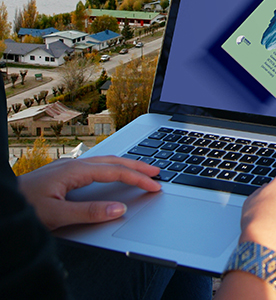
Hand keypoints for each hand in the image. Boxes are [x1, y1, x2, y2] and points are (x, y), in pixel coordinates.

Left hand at [17, 155, 161, 230]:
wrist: (1, 202)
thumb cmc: (23, 208)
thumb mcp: (57, 215)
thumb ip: (90, 212)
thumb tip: (120, 209)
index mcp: (75, 171)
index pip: (115, 173)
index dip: (138, 179)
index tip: (155, 186)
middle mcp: (73, 166)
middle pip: (114, 161)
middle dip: (138, 166)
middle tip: (158, 171)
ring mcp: (67, 168)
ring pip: (105, 161)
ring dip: (126, 165)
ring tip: (142, 169)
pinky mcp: (63, 174)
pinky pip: (95, 166)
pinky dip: (113, 168)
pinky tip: (113, 173)